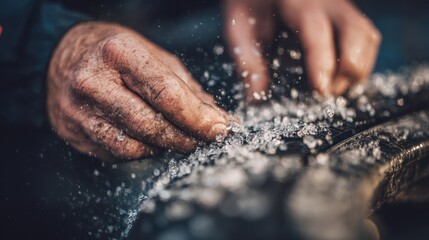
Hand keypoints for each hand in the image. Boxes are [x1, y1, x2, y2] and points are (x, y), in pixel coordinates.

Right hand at [47, 22, 231, 161]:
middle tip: (202, 140)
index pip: (166, 94)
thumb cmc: (114, 54)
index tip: (220, 129)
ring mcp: (78, 111)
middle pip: (150, 125)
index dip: (198, 117)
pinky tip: (146, 139)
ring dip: (163, 148)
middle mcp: (93, 83)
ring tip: (175, 138)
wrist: (62, 57)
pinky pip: (116, 154)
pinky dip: (140, 151)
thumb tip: (217, 119)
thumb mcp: (152, 56)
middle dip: (184, 138)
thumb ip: (185, 89)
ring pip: (133, 147)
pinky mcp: (72, 133)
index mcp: (119, 54)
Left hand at [224, 0, 381, 100]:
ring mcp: (341, 8)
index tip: (320, 89)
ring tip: (332, 88)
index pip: (318, 32)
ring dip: (358, 68)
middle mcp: (327, 3)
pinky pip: (367, 39)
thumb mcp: (238, 27)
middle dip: (348, 69)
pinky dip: (360, 62)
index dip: (322, 62)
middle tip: (325, 93)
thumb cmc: (249, 3)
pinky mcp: (346, 17)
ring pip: (368, 37)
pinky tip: (340, 78)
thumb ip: (247, 60)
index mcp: (298, 3)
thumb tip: (256, 97)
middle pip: (357, 33)